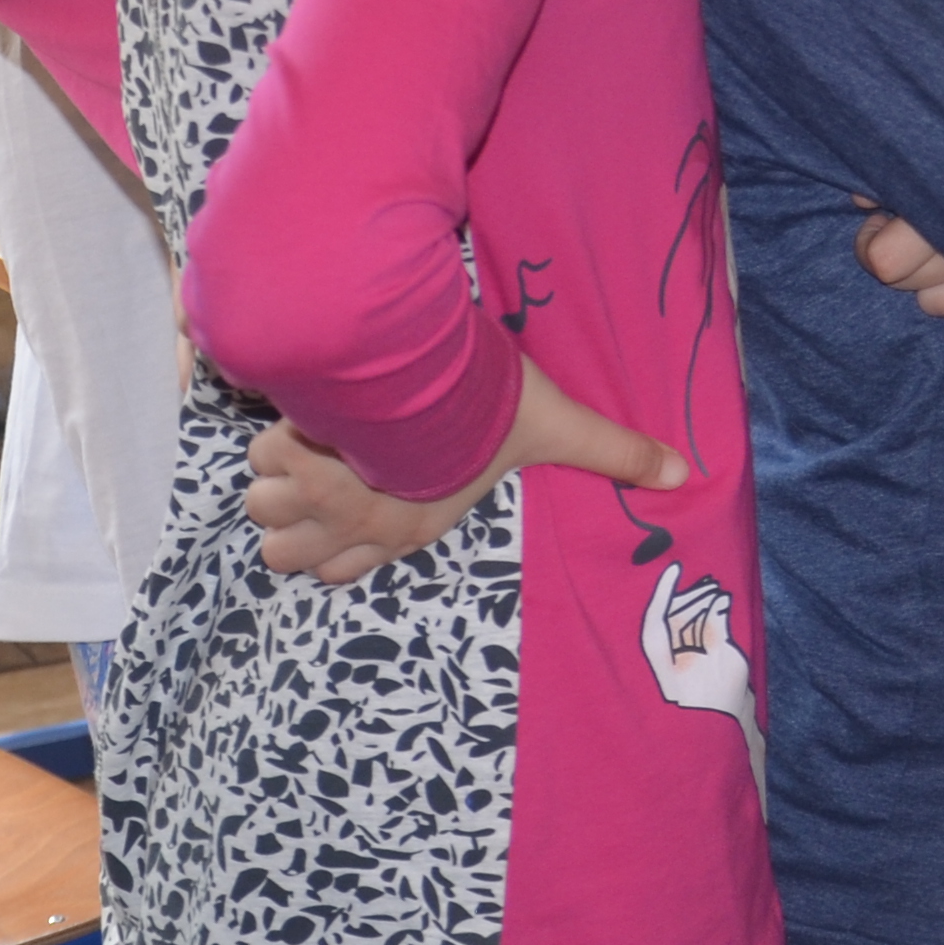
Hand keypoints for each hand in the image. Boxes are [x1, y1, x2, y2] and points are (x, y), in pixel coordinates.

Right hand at [237, 362, 682, 579]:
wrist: (426, 375)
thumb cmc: (488, 411)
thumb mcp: (558, 428)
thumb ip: (616, 450)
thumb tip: (687, 471)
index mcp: (406, 525)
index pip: (341, 569)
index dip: (341, 539)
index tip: (358, 492)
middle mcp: (353, 521)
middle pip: (283, 546)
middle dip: (295, 509)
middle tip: (331, 463)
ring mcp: (315, 490)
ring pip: (262, 503)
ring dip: (282, 471)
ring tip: (322, 431)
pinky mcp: (289, 448)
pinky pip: (256, 455)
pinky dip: (275, 430)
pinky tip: (308, 402)